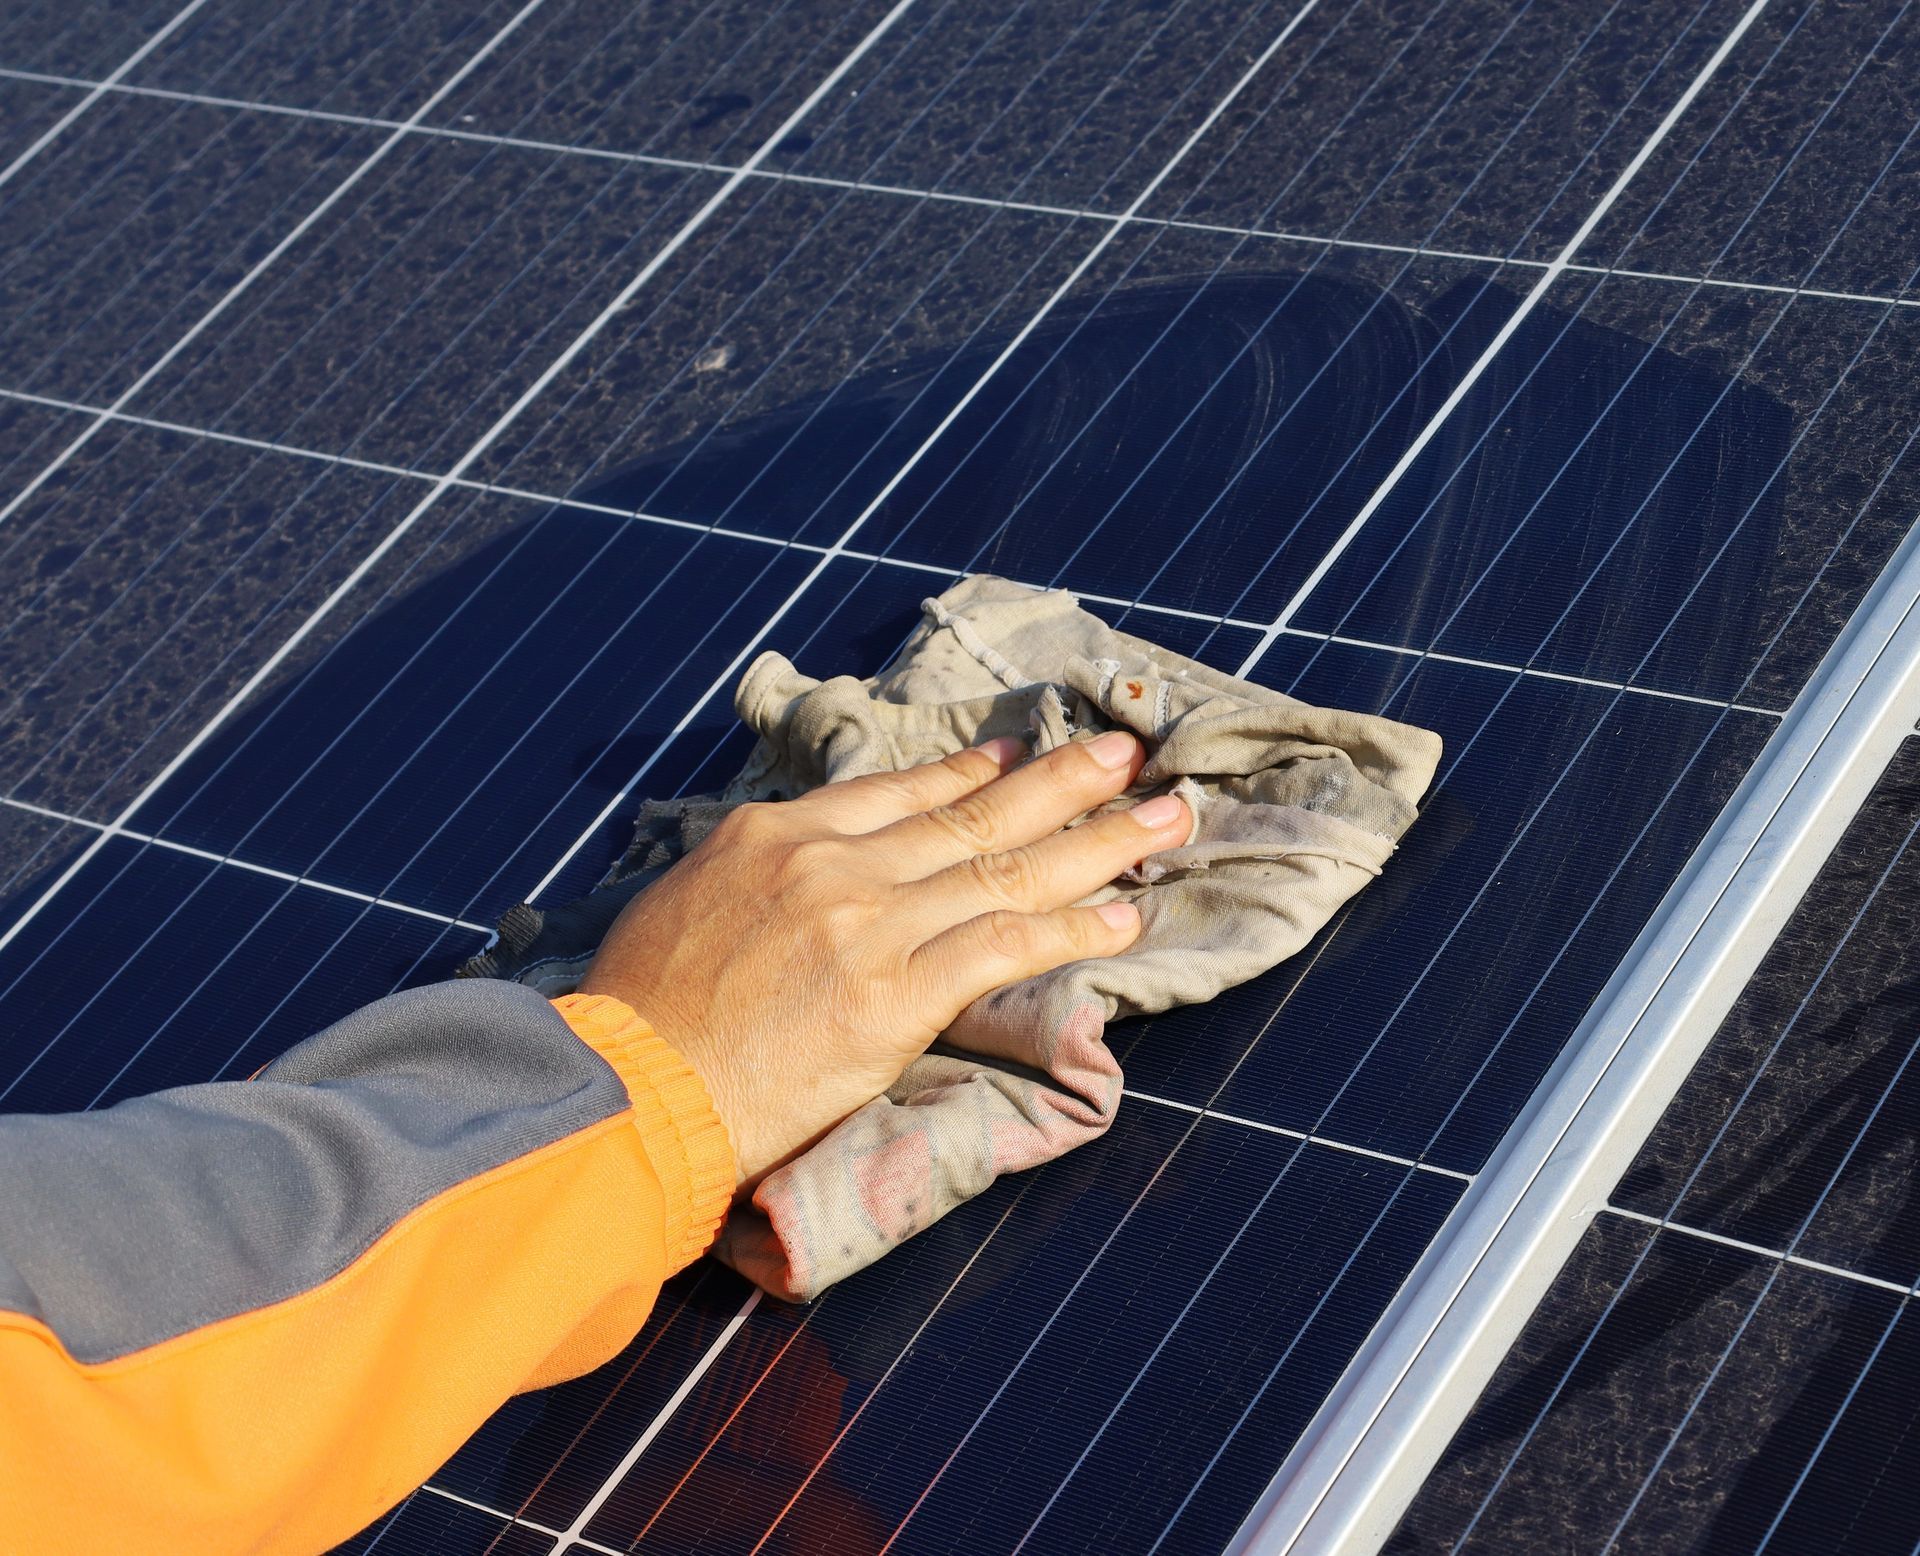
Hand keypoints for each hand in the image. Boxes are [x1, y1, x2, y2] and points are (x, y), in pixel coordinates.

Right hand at [578, 730, 1189, 1189]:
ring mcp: (869, 924)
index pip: (896, 792)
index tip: (1017, 757)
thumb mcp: (682, 906)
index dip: (969, 773)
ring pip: (1006, 868)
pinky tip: (1124, 916)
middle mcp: (831, 863)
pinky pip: (1005, 947)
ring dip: (1098, 840)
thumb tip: (781, 879)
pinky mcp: (895, 995)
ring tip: (1165, 816)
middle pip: (971, 812)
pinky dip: (1072, 929)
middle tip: (1127, 752)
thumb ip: (749, 879)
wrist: (627, 1091)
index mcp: (775, 836)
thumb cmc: (637, 1016)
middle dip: (1062, 780)